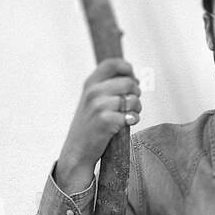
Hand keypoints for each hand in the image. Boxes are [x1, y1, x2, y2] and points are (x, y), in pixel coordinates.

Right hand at [55, 58, 142, 190]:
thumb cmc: (89, 125)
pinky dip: (133, 120)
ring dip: (137, 108)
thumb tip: (135, 78)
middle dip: (136, 93)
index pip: (112, 63)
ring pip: (133, 99)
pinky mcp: (106, 121)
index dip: (127, 68)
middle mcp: (93, 92)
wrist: (77, 151)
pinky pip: (131, 116)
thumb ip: (108, 87)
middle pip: (128, 82)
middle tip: (132, 103)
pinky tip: (125, 125)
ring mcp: (99, 106)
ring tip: (129, 115)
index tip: (133, 78)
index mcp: (90, 83)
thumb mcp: (92, 101)